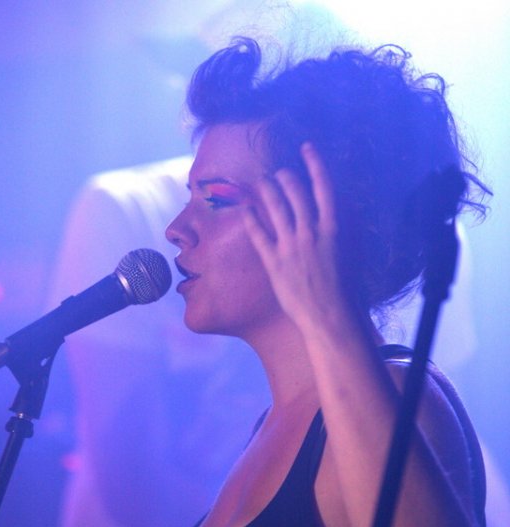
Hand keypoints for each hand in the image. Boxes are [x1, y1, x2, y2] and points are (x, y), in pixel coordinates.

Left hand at [243, 142, 350, 333]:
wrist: (328, 314)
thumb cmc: (343, 288)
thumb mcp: (347, 253)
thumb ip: (335, 231)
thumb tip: (327, 215)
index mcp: (332, 228)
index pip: (323, 187)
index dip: (314, 164)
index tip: (306, 148)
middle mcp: (310, 232)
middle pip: (296, 194)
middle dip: (285, 177)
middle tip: (278, 171)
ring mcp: (290, 246)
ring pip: (275, 209)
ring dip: (267, 190)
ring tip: (261, 180)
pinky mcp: (274, 261)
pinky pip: (259, 235)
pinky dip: (251, 219)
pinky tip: (244, 209)